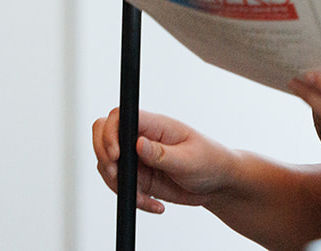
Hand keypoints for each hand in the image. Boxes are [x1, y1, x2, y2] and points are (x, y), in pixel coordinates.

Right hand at [91, 108, 238, 213]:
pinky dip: (131, 198)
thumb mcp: (189, 159)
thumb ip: (162, 153)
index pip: (120, 116)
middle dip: (103, 156)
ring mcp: (137, 157)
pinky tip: (153, 204)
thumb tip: (138, 144)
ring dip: (118, 183)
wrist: (217, 183)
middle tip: (117, 176)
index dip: (110, 132)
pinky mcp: (138, 176)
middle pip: (103, 133)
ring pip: (106, 163)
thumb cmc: (210, 161)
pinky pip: (120, 185)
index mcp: (155, 125)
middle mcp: (141, 138)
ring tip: (145, 198)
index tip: (115, 155)